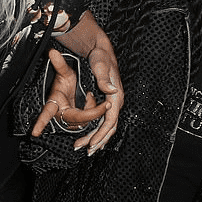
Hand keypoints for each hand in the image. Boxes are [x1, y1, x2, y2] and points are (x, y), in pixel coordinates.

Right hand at [32, 48, 109, 145]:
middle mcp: (60, 113)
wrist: (73, 84)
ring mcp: (68, 119)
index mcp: (54, 102)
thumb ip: (59, 63)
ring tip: (91, 96)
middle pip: (77, 119)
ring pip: (84, 121)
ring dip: (93, 110)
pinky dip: (93, 111)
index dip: (40, 123)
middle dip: (92, 112)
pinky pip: (87, 120)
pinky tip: (91, 101)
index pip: (46, 113)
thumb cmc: (66, 80)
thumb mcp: (65, 72)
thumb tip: (52, 52)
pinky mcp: (76, 122)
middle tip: (104, 104)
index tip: (34, 132)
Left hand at [57, 10, 123, 153]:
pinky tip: (90, 137)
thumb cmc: (101, 58)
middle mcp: (116, 102)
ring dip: (98, 138)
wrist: (102, 50)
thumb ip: (104, 79)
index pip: (110, 121)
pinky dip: (98, 131)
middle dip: (98, 141)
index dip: (101, 134)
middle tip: (86, 151)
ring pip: (107, 126)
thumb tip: (111, 91)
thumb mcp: (100, 65)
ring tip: (86, 149)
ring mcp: (112, 103)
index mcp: (116, 96)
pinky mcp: (108, 102)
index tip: (92, 144)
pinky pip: (104, 121)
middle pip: (109, 128)